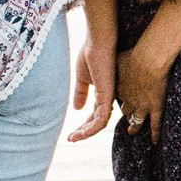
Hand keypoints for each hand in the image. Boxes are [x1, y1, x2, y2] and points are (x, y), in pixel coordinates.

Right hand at [67, 27, 116, 142]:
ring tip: (74, 138)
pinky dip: (92, 128)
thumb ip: (81, 93)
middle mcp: (108, 98)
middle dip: (83, 132)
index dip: (84, 125)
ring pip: (100, 123)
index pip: (94, 115)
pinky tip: (83, 133)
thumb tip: (77, 109)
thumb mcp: (82, 78)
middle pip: (97, 121)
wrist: (98, 41)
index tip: (71, 134)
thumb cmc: (91, 54)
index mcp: (103, 93)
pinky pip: (102, 118)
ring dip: (86, 133)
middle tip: (71, 139)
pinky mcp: (108, 95)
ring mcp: (109, 97)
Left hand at [116, 38, 169, 136]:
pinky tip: (155, 142)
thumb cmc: (135, 54)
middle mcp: (129, 100)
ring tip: (132, 131)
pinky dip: (155, 133)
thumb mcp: (121, 58)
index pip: (119, 96)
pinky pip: (155, 124)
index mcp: (120, 88)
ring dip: (134, 126)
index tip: (123, 97)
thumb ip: (119, 62)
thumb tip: (117, 59)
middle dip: (126, 112)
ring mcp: (143, 105)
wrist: (149, 59)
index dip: (121, 97)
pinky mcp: (156, 107)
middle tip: (126, 116)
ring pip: (137, 120)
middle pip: (126, 110)